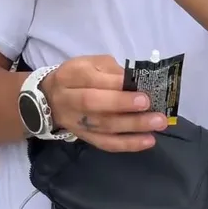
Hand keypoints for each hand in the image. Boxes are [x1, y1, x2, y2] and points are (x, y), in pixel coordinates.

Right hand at [41, 55, 167, 152]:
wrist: (50, 99)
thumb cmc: (78, 77)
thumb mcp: (91, 64)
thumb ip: (112, 71)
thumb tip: (136, 81)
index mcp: (71, 75)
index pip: (91, 79)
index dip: (115, 84)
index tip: (138, 84)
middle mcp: (69, 99)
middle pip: (93, 103)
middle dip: (122, 104)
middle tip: (149, 105)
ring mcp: (76, 122)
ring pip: (103, 126)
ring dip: (132, 126)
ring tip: (157, 123)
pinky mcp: (84, 137)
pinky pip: (105, 143)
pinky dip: (128, 144)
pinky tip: (148, 141)